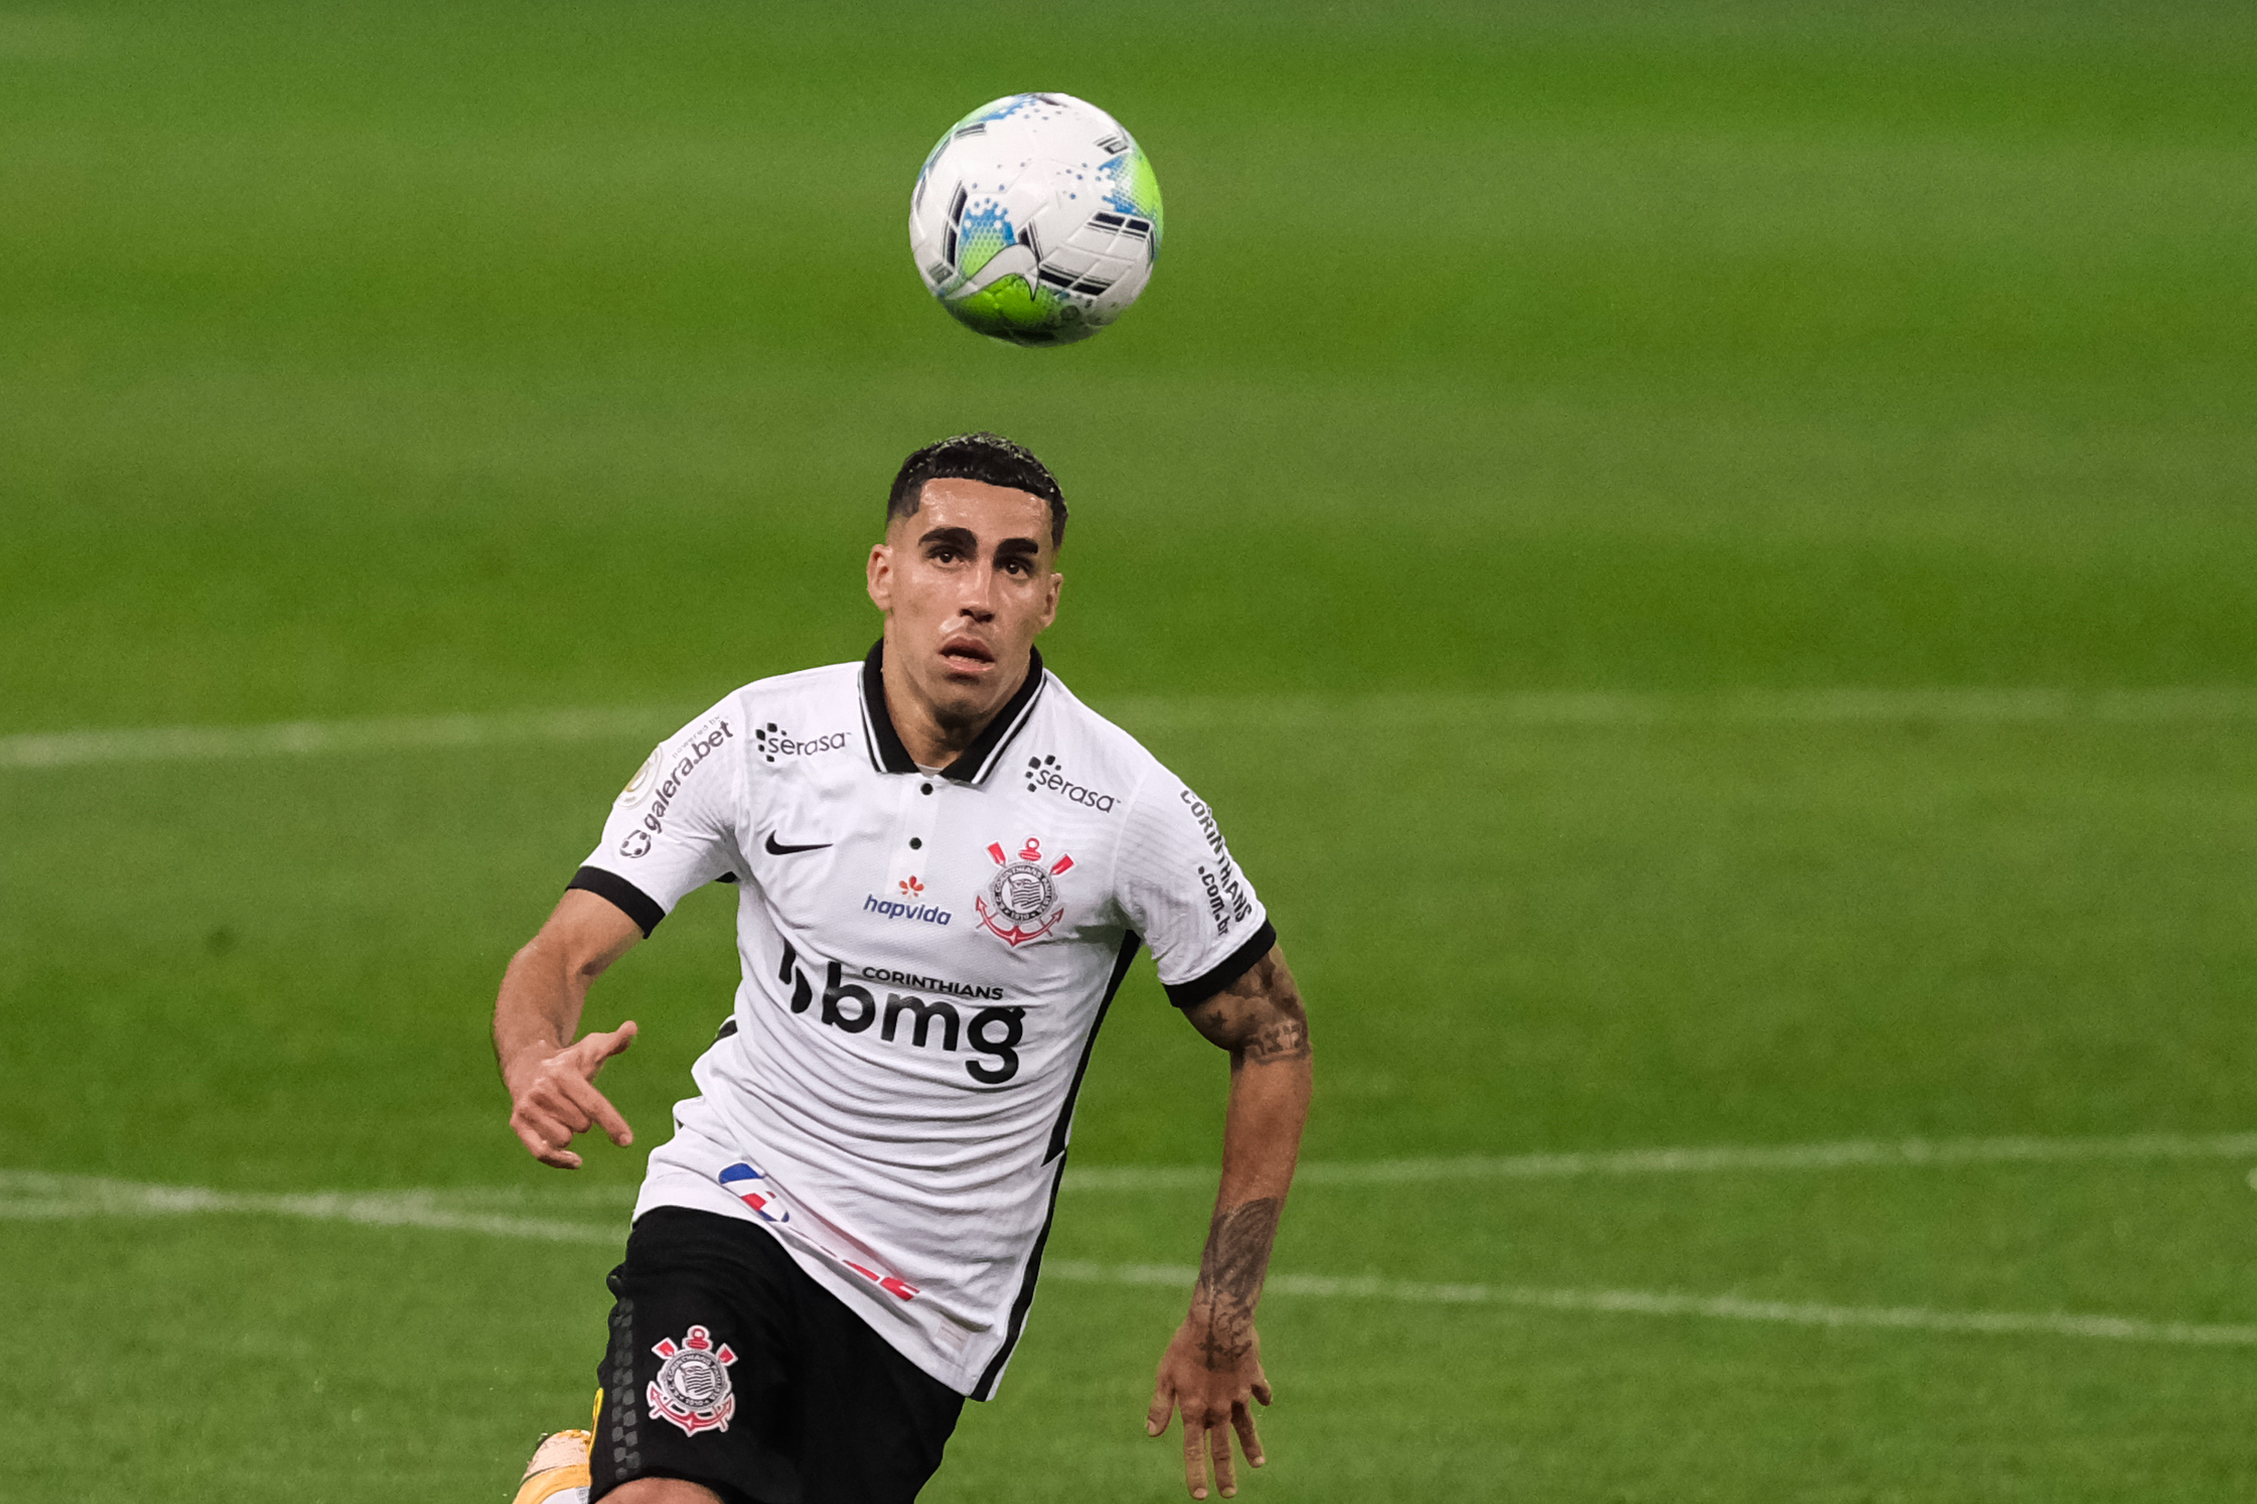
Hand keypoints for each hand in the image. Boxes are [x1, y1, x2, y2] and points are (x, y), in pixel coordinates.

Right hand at [504, 1021, 638, 1168]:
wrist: (526, 1064)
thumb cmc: (568, 1061)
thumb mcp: (591, 1049)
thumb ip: (614, 1042)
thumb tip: (632, 1027)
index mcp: (563, 1074)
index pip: (593, 1104)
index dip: (612, 1123)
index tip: (627, 1141)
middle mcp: (542, 1091)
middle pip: (581, 1125)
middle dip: (585, 1120)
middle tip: (576, 1104)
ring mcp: (527, 1108)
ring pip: (564, 1139)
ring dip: (570, 1133)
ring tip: (564, 1115)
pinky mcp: (517, 1123)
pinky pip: (541, 1153)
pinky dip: (558, 1160)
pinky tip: (576, 1160)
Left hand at [1147, 1310, 1271, 1499]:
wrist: (1218, 1321)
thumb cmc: (1185, 1345)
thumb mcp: (1165, 1374)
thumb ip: (1161, 1406)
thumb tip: (1151, 1433)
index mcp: (1195, 1409)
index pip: (1193, 1450)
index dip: (1196, 1473)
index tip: (1199, 1495)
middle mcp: (1218, 1408)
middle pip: (1222, 1447)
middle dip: (1225, 1472)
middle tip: (1229, 1493)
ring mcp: (1239, 1395)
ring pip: (1246, 1427)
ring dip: (1251, 1446)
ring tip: (1258, 1464)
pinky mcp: (1253, 1378)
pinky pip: (1260, 1391)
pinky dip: (1263, 1397)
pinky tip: (1265, 1402)